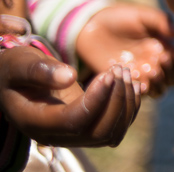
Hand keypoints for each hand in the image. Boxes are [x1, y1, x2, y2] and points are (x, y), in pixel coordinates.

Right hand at [0, 46, 139, 147]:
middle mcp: (56, 135)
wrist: (15, 80)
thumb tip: (70, 76)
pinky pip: (117, 126)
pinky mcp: (88, 127)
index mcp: (36, 122)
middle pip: (98, 132)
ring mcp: (73, 135)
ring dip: (125, 103)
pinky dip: (129, 107)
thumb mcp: (20, 64)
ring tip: (125, 71)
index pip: (74, 121)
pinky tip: (131, 82)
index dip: (97, 99)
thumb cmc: (16, 70)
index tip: (109, 72)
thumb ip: (40, 71)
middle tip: (119, 68)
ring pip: (112, 133)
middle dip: (116, 100)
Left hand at [75, 4, 173, 97]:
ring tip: (148, 73)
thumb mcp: (143, 15)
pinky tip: (136, 82)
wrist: (92, 25)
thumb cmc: (120, 17)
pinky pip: (136, 93)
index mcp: (164, 47)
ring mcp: (139, 74)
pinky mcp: (123, 81)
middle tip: (158, 64)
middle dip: (169, 74)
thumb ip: (161, 21)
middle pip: (173, 79)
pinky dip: (139, 91)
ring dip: (157, 85)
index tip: (170, 54)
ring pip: (158, 90)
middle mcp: (155, 63)